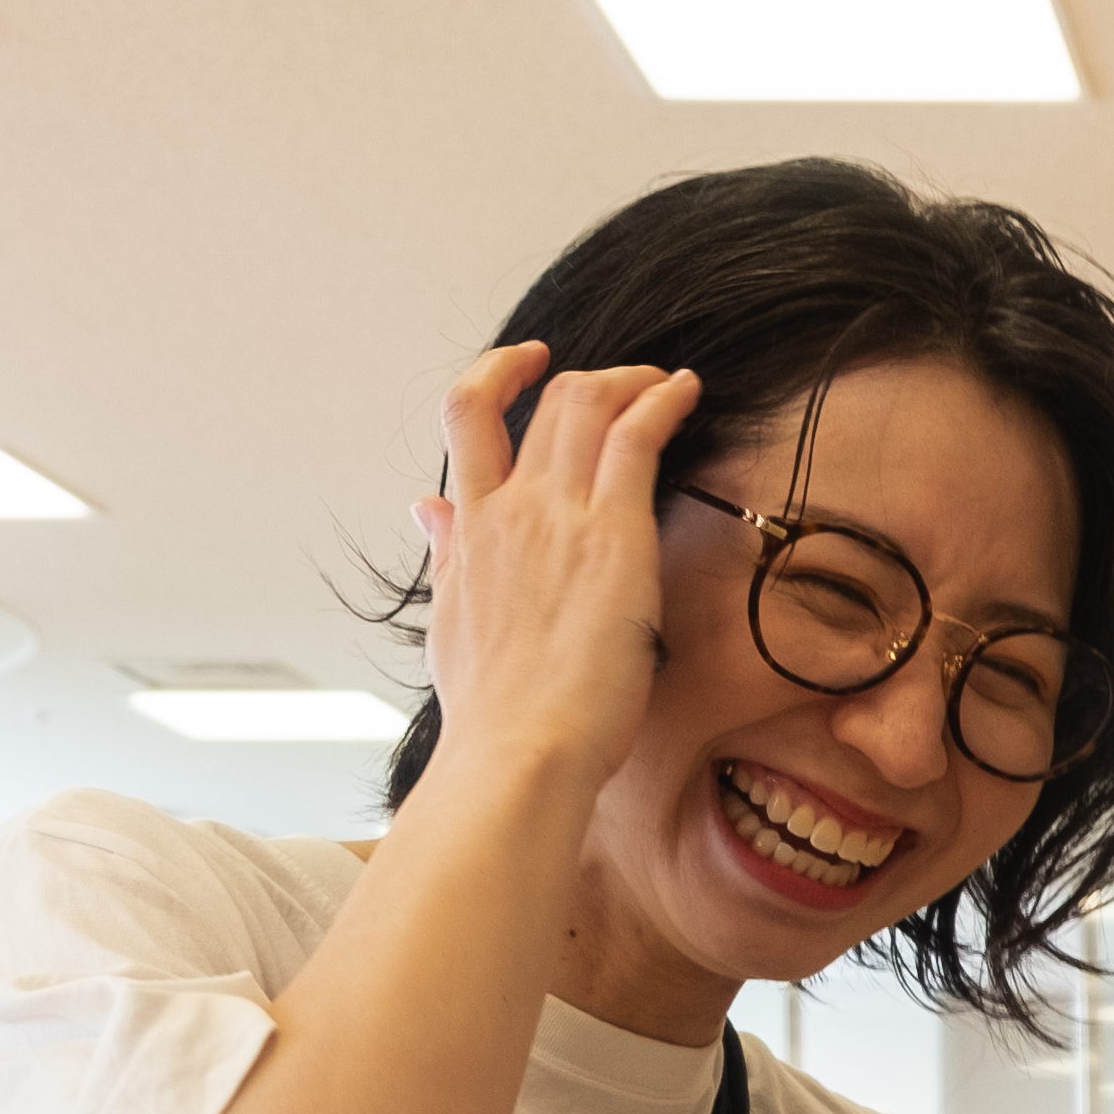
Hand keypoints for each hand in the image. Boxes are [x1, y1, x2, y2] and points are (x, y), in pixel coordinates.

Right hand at [416, 342, 700, 805]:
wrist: (519, 749)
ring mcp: (557, 514)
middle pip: (544, 401)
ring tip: (665, 384)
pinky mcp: (612, 534)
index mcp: (470, 527)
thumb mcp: (450, 619)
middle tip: (629, 384)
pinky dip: (664, 400)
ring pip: (588, 402)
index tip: (530, 365)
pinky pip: (636, 437)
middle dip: (592, 378)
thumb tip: (426, 507)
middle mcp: (508, 506)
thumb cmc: (494, 709)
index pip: (468, 417)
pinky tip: (687, 392)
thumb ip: (446, 553)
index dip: (499, 373)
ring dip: (633, 380)